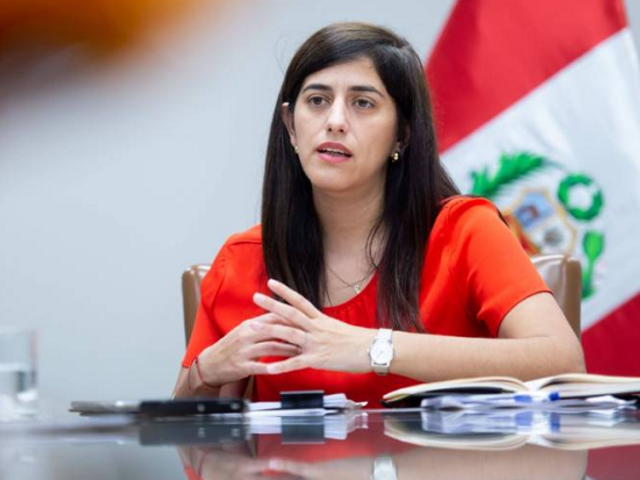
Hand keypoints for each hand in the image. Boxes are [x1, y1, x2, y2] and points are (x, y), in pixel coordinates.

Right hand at [198, 312, 304, 386]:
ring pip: (271, 347)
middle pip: (275, 330)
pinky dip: (274, 367)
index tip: (307, 321)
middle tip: (310, 337)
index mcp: (249, 324)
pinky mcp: (241, 366)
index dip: (292, 319)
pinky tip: (284, 368)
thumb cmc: (232, 346)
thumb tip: (283, 315)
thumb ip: (263, 323)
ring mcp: (244, 350)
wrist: (210, 363)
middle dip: (294, 334)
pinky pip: (260, 366)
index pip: (274, 316)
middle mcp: (247, 334)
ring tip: (303, 353)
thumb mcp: (245, 330)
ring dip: (289, 350)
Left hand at [252, 279, 375, 374]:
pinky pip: (296, 363)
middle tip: (255, 297)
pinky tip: (268, 367)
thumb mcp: (338, 329)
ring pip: (289, 334)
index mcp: (321, 319)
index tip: (272, 283)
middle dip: (272, 305)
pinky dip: (281, 366)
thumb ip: (321, 328)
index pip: (300, 301)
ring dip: (270, 330)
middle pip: (290, 313)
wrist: (374, 350)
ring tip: (253, 327)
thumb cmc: (359, 341)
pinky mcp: (318, 360)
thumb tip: (312, 327)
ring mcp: (316, 343)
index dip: (285, 291)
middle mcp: (316, 328)